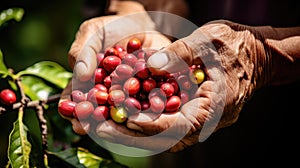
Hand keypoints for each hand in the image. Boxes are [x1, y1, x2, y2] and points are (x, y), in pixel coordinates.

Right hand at [59, 1, 170, 133]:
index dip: (73, 107)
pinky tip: (149, 109)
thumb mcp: (93, 33)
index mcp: (88, 84)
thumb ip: (83, 51)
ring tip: (121, 122)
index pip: (76, 99)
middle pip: (99, 112)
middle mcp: (108, 95)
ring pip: (124, 112)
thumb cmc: (112, 27)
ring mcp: (130, 97)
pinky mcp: (151, 94)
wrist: (142, 23)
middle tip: (95, 125)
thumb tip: (80, 74)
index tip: (73, 112)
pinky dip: (149, 106)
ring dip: (122, 119)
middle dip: (96, 120)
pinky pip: (149, 102)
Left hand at [95, 20, 274, 151]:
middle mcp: (205, 121)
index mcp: (214, 107)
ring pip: (162, 135)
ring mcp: (199, 119)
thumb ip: (181, 53)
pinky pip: (165, 123)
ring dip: (132, 131)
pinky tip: (122, 113)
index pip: (177, 126)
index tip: (120, 118)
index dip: (147, 124)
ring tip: (103, 123)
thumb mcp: (209, 41)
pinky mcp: (192, 112)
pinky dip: (143, 121)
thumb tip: (149, 65)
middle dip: (130, 135)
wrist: (258, 54)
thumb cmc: (238, 45)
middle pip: (164, 138)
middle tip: (99, 128)